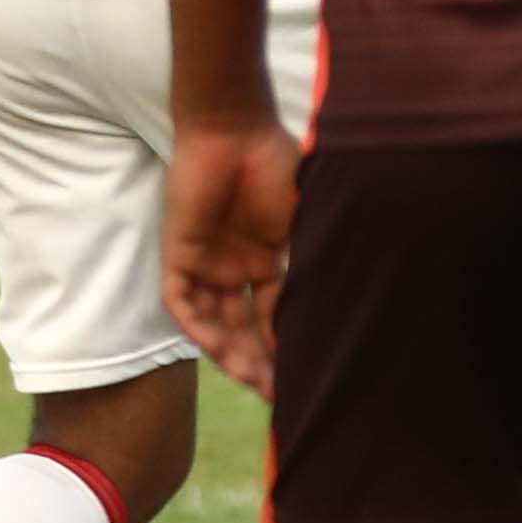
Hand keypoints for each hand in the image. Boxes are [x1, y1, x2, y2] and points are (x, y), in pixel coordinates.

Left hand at [161, 113, 300, 388]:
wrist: (234, 128)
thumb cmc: (275, 159)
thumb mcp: (304, 214)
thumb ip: (310, 254)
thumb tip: (343, 294)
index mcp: (265, 257)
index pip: (273, 312)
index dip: (283, 344)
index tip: (301, 374)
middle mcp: (234, 267)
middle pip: (242, 327)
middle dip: (257, 362)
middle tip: (275, 394)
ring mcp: (205, 262)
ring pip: (212, 322)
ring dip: (230, 352)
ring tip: (253, 380)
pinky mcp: (178, 254)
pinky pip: (182, 301)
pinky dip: (198, 325)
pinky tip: (218, 347)